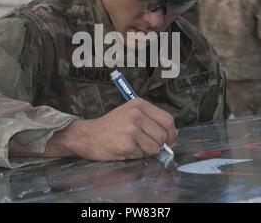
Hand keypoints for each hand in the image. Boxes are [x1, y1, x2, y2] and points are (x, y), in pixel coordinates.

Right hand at [51, 98, 177, 160]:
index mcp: (139, 104)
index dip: (171, 133)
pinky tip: (126, 149)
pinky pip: (143, 155)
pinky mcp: (126, 144)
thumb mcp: (131, 114)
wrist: (88, 136)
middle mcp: (136, 114)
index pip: (168, 120)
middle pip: (163, 135)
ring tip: (134, 145)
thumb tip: (173, 138)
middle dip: (159, 144)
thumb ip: (151, 121)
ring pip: (155, 147)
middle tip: (146, 145)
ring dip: (147, 151)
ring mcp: (131, 129)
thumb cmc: (111, 127)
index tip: (168, 140)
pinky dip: (137, 156)